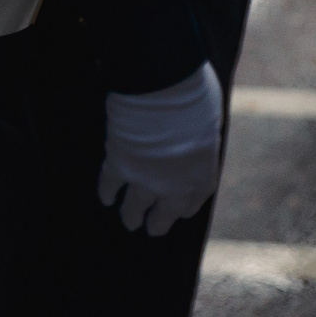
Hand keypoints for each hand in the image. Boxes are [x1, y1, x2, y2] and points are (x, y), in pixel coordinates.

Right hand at [98, 62, 223, 236]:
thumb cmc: (193, 96)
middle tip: (151, 229)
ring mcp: (145, 178)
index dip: (182, 209)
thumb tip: (194, 132)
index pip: (191, 204)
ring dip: (130, 216)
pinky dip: (106, 192)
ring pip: (134, 207)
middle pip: (164, 214)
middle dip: (157, 223)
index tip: (177, 212)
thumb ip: (200, 136)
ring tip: (128, 222)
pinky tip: (105, 197)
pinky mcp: (120, 165)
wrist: (163, 87)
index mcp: (201, 175)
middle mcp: (175, 186)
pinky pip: (110, 184)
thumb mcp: (210, 120)